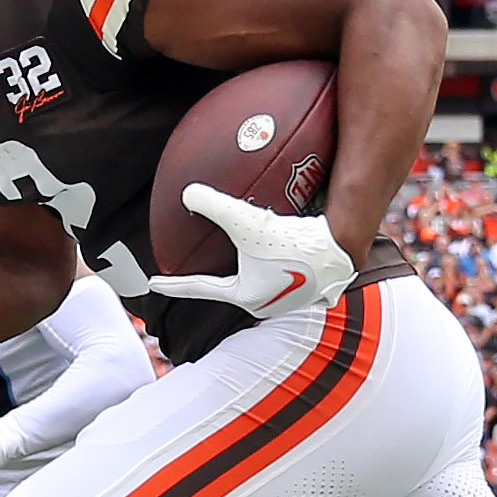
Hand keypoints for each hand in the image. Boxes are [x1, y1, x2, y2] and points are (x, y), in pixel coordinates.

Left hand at [143, 185, 356, 320]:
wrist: (341, 247)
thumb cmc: (294, 241)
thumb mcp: (246, 220)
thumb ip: (214, 206)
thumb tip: (187, 193)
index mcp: (246, 296)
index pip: (200, 289)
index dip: (175, 285)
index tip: (155, 284)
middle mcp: (268, 303)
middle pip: (232, 290)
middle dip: (217, 281)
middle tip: (201, 270)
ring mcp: (291, 298)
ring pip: (258, 284)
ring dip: (248, 272)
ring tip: (241, 260)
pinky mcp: (310, 286)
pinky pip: (281, 275)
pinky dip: (272, 264)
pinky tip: (276, 249)